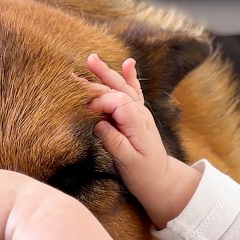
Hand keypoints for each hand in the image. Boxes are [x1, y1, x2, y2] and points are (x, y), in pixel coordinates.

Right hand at [83, 54, 200, 228]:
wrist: (162, 180)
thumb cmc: (144, 174)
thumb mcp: (128, 162)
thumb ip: (114, 142)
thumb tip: (98, 125)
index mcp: (136, 123)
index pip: (115, 102)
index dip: (98, 102)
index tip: (84, 109)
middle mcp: (139, 114)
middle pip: (118, 90)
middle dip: (99, 78)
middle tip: (77, 70)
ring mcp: (140, 113)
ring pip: (122, 88)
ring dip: (107, 74)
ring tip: (91, 59)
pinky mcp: (138, 116)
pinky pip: (134, 93)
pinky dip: (130, 78)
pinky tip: (128, 63)